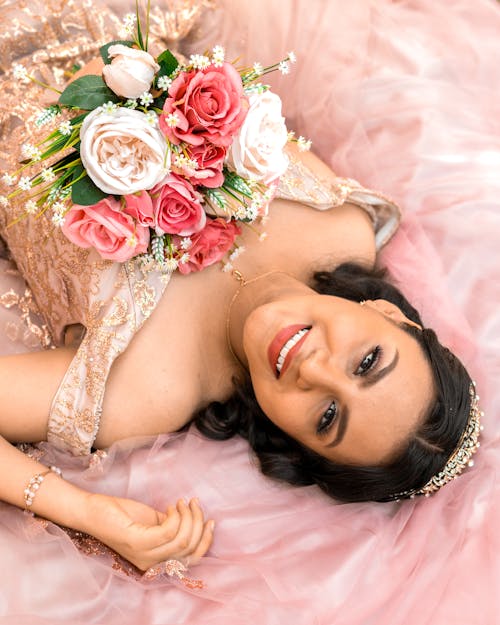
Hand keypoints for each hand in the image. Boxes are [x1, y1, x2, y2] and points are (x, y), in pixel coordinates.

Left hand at [81, 493, 213, 570]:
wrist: (94, 511)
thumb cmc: (122, 516)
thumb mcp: (154, 523)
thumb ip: (172, 527)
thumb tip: (193, 519)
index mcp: (157, 561)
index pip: (192, 560)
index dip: (206, 541)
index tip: (210, 520)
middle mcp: (152, 563)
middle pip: (189, 548)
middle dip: (198, 522)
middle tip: (193, 503)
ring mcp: (144, 554)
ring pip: (182, 540)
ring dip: (188, 516)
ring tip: (181, 502)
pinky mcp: (138, 542)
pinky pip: (169, 531)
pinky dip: (175, 516)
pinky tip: (171, 506)